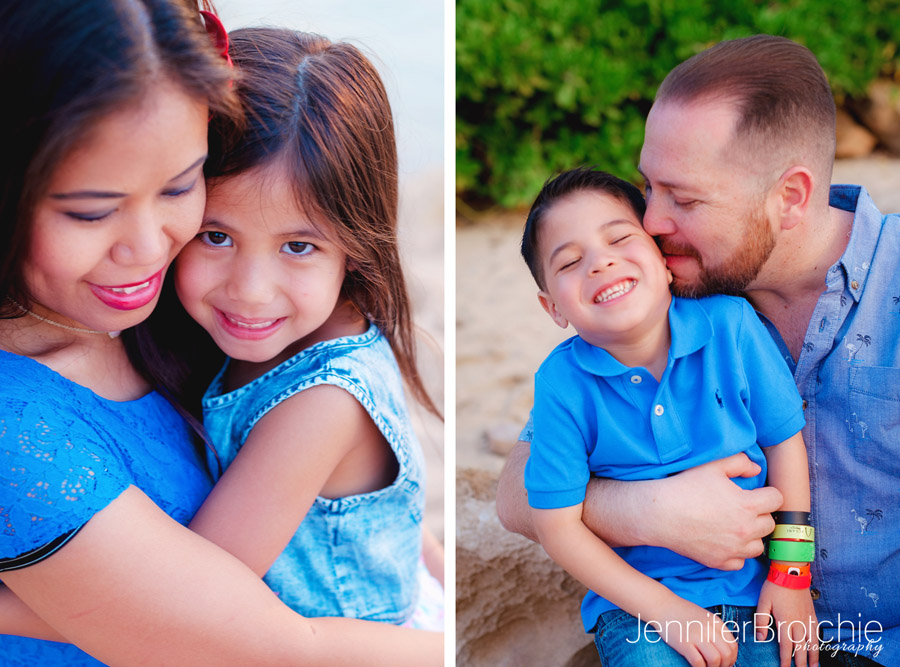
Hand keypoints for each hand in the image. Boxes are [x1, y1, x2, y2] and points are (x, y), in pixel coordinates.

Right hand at [649, 453, 782, 569]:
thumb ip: (739, 463)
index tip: (757, 493)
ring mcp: (733, 549)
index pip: (777, 499)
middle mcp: (745, 529)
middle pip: (769, 524)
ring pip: (758, 546)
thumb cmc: (685, 487)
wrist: (660, 513)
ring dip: (752, 536)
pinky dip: (736, 554)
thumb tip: (756, 469)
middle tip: (743, 508)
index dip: (767, 493)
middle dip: (760, 514)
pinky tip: (725, 542)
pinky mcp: (719, 561)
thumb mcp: (712, 467)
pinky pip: (740, 562)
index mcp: (747, 505)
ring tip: (736, 527)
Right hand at [649, 596, 737, 666]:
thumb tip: (725, 650)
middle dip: (724, 666)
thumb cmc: (683, 613)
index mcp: (715, 622)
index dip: (732, 659)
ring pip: (715, 660)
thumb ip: (715, 630)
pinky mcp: (683, 643)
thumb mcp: (704, 617)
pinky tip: (696, 666)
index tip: (725, 663)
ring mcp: (696, 635)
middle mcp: (708, 628)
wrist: (662, 605)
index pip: (732, 646)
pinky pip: (698, 662)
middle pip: (727, 655)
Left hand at [756, 580, 818, 666]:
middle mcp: (799, 623)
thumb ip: (761, 621)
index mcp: (785, 622)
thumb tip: (761, 637)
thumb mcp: (763, 602)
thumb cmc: (774, 587)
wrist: (792, 572)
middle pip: (801, 648)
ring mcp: (807, 619)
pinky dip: (818, 643)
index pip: (786, 646)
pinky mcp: (812, 614)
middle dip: (801, 662)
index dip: (785, 659)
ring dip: (813, 656)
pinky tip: (818, 649)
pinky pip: (817, 632)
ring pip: (812, 642)